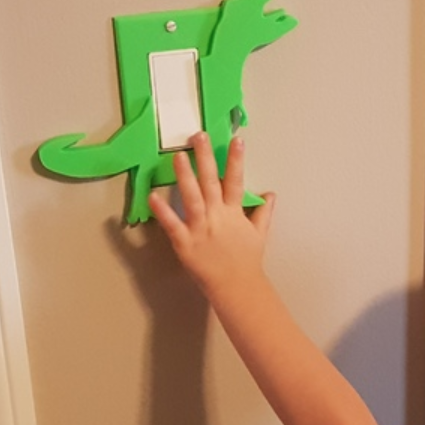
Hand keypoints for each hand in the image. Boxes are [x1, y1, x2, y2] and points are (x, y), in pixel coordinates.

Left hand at [148, 131, 273, 301]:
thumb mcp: (259, 235)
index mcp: (234, 213)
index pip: (236, 181)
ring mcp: (201, 229)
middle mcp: (218, 217)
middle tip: (198, 136)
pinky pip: (172, 225)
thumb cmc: (247, 262)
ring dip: (185, 176)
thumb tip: (270, 195)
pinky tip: (153, 196)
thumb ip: (263, 213)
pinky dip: (163, 211)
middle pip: (211, 182)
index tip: (236, 140)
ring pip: (192, 197)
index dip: (236, 160)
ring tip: (177, 156)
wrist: (237, 288)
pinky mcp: (186, 244)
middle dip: (205, 157)